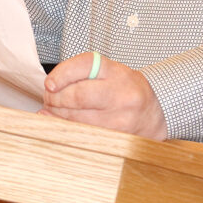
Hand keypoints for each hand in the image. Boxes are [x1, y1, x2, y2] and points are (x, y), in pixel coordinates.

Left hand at [40, 52, 167, 139]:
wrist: (153, 114)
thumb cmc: (125, 90)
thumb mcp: (109, 72)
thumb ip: (81, 74)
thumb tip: (49, 88)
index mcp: (116, 72)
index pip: (85, 65)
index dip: (62, 74)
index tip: (49, 84)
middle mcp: (120, 94)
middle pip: (78, 95)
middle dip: (56, 99)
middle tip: (48, 99)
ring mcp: (120, 118)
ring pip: (78, 118)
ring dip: (58, 115)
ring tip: (52, 110)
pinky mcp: (116, 137)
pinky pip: (84, 133)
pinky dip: (67, 128)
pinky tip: (60, 124)